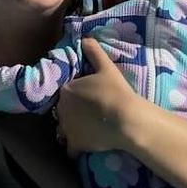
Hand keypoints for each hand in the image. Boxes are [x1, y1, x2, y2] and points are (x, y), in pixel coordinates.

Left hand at [55, 38, 144, 157]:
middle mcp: (61, 110)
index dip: (76, 95)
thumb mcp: (107, 68)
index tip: (87, 98)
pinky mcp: (75, 144)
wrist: (125, 119)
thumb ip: (94, 52)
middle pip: (63, 111)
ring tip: (87, 129)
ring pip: (63, 130)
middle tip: (89, 113)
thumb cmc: (116, 91)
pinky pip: (70, 149)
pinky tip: (84, 146)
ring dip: (71, 130)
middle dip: (72, 112)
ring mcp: (66, 129)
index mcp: (66, 90)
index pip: (65, 92)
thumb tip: (86, 38)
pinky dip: (75, 149)